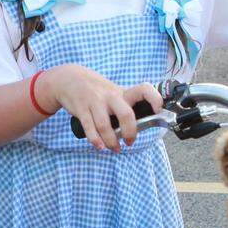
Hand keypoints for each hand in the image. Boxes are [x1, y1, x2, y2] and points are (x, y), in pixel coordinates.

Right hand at [40, 64, 162, 151]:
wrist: (69, 79)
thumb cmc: (97, 90)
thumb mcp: (113, 92)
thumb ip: (126, 105)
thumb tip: (144, 124)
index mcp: (122, 92)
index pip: (143, 90)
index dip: (154, 99)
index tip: (158, 110)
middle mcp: (110, 96)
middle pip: (126, 115)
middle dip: (130, 133)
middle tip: (130, 142)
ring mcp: (95, 102)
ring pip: (106, 126)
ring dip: (112, 142)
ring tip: (114, 148)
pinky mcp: (81, 109)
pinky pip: (90, 128)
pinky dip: (96, 141)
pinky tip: (100, 146)